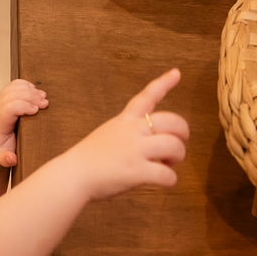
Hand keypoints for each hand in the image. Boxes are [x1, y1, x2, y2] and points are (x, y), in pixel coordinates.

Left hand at [0, 79, 48, 167]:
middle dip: (31, 96)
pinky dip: (26, 85)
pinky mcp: (4, 97)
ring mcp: (0, 101)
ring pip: (14, 87)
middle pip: (14, 94)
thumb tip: (12, 158)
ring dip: (30, 90)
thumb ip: (6, 159)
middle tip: (45, 103)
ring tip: (43, 97)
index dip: (24, 105)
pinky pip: (14, 85)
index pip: (9, 107)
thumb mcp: (1, 158)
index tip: (36, 110)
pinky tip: (35, 91)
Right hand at [63, 68, 188, 200]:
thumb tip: (153, 141)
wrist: (73, 175)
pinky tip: (165, 182)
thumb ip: (129, 131)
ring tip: (169, 165)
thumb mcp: (109, 132)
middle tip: (178, 146)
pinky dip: (171, 180)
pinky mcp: (137, 172)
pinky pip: (167, 175)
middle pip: (172, 122)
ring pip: (174, 147)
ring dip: (178, 156)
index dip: (164, 83)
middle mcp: (132, 131)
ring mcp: (135, 151)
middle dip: (183, 134)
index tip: (176, 73)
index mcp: (125, 120)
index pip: (146, 96)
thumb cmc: (90, 158)